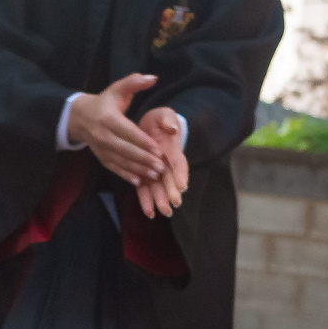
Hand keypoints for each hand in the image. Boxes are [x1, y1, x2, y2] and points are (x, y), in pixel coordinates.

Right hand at [72, 73, 160, 188]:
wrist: (79, 116)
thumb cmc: (104, 102)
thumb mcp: (117, 89)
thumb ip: (134, 82)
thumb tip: (153, 78)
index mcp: (108, 118)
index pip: (128, 132)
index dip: (143, 142)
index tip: (158, 150)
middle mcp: (103, 135)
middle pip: (125, 150)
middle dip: (144, 159)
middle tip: (161, 167)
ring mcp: (100, 148)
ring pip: (121, 161)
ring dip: (138, 170)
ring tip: (155, 175)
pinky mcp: (101, 157)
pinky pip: (114, 168)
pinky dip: (126, 175)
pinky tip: (139, 181)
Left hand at [132, 106, 189, 220]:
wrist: (149, 125)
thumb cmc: (159, 120)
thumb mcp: (164, 115)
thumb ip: (168, 120)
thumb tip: (172, 129)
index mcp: (172, 149)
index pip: (178, 163)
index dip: (180, 174)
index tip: (182, 185)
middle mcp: (167, 163)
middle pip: (170, 179)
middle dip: (172, 192)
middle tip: (174, 203)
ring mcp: (156, 171)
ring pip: (159, 187)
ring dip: (161, 200)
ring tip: (163, 212)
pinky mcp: (145, 174)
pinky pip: (146, 189)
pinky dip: (147, 200)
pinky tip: (149, 213)